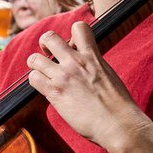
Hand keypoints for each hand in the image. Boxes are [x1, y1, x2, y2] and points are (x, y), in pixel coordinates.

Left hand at [25, 22, 152, 152]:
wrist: (118, 124)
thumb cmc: (118, 106)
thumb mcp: (108, 76)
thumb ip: (94, 67)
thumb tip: (87, 68)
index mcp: (93, 56)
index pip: (79, 27)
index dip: (70, 34)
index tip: (70, 45)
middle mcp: (76, 62)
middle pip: (49, 37)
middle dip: (45, 44)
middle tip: (49, 55)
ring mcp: (63, 76)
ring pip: (34, 59)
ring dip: (36, 66)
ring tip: (44, 74)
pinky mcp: (55, 92)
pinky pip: (33, 79)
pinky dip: (36, 82)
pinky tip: (45, 89)